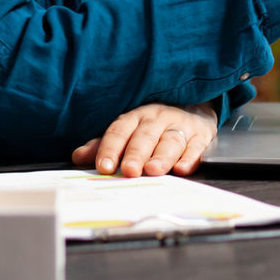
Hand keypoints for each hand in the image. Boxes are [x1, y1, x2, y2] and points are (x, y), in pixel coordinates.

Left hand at [71, 103, 217, 177]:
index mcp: (136, 117)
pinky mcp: (201, 135)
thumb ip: (105, 144)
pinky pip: (196, 146)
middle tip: (129, 171)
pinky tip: (183, 168)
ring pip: (170, 140)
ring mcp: (180, 125)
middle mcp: (157, 119)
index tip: (104, 166)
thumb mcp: (129, 130)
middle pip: (145, 136)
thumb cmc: (155, 125)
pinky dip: (190, 158)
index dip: (111, 148)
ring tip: (153, 170)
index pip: (120, 131)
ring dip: (162, 156)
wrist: (193, 108)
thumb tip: (78, 156)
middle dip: (136, 154)